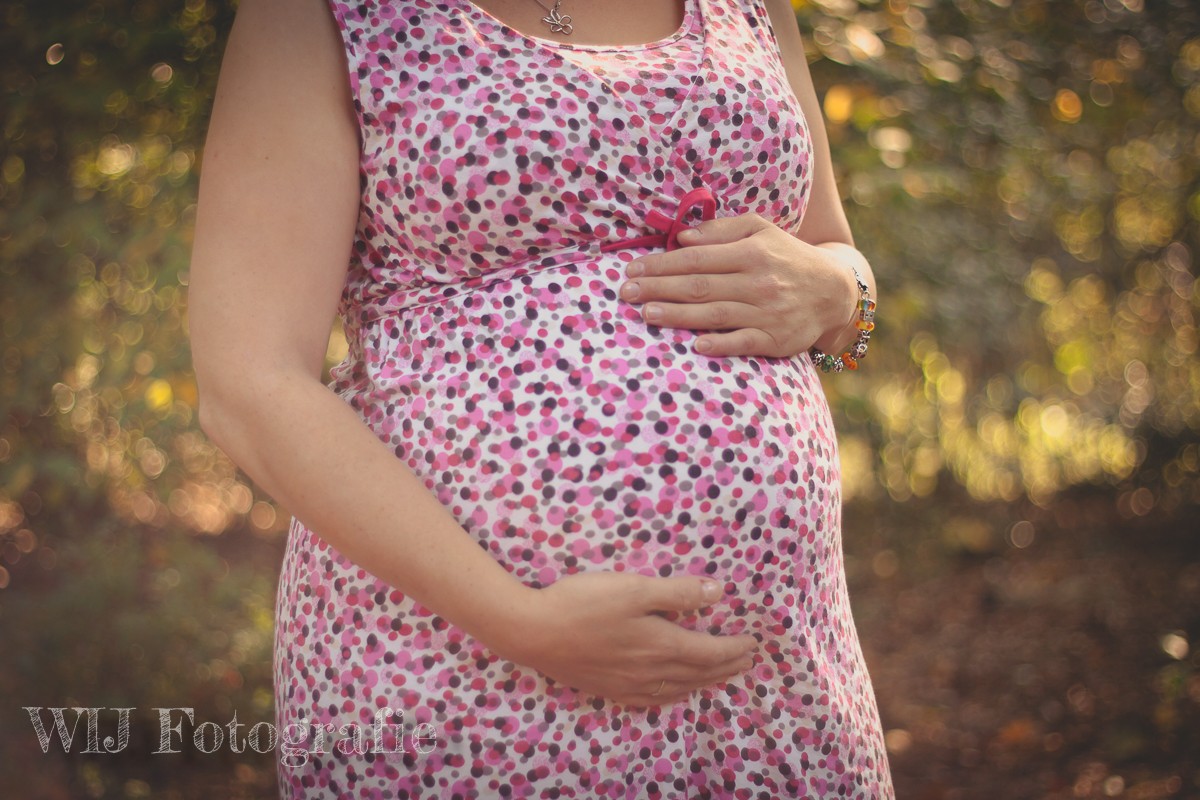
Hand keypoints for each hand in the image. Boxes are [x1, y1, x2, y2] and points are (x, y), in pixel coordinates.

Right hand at [492, 571, 758, 708]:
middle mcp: (651, 671)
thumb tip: (719, 593)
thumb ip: (677, 592)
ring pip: (679, 688)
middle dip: (727, 666)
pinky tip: (675, 693)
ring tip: (722, 676)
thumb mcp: (634, 588)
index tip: (753, 643)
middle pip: (699, 673)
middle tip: (747, 661)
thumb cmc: (583, 602)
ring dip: (706, 682)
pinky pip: (653, 699)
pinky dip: (674, 696)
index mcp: (661, 644)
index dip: (734, 648)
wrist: (533, 632)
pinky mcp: (609, 689)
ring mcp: (629, 684)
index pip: (710, 651)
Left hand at [618, 213, 859, 358]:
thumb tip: (683, 238)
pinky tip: (696, 347)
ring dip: (678, 316)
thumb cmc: (786, 257)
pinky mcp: (776, 340)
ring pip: (715, 315)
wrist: (833, 290)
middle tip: (625, 293)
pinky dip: (720, 345)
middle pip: (700, 286)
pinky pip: (744, 343)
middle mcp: (758, 282)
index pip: (697, 258)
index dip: (661, 264)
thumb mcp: (761, 230)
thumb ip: (722, 231)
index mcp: (751, 252)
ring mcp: (767, 313)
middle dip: (659, 289)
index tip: (632, 269)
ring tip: (646, 315)